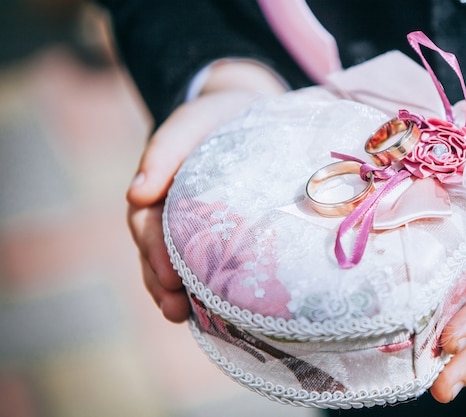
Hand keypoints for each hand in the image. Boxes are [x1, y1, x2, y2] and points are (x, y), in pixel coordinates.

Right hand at [127, 61, 286, 321]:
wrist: (250, 113)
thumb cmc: (216, 119)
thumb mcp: (191, 124)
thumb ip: (164, 151)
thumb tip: (137, 194)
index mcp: (159, 191)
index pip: (147, 226)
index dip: (153, 252)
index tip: (167, 275)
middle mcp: (171, 214)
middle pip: (158, 255)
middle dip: (163, 283)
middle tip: (175, 307)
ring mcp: (193, 228)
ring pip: (178, 267)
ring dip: (178, 294)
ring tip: (186, 318)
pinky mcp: (221, 237)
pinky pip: (207, 266)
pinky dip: (205, 289)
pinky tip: (214, 311)